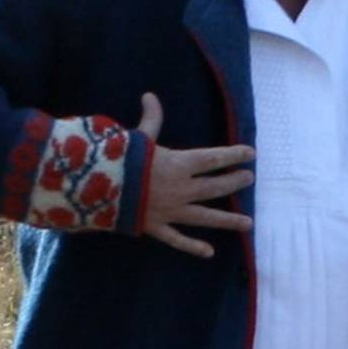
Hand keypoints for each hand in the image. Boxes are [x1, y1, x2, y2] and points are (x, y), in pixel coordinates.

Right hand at [136, 93, 254, 255]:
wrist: (97, 187)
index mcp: (179, 164)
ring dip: (228, 220)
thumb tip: (150, 96)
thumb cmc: (120, 159)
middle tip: (249, 179)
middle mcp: (181, 189)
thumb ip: (151, 119)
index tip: (250, 154)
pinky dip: (192, 246)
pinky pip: (178, 239)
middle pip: (215, 187)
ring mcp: (171, 211)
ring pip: (205, 216)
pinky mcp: (156, 227)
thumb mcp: (138, 137)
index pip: (213, 158)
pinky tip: (209, 253)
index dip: (234, 155)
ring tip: (248, 223)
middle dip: (234, 182)